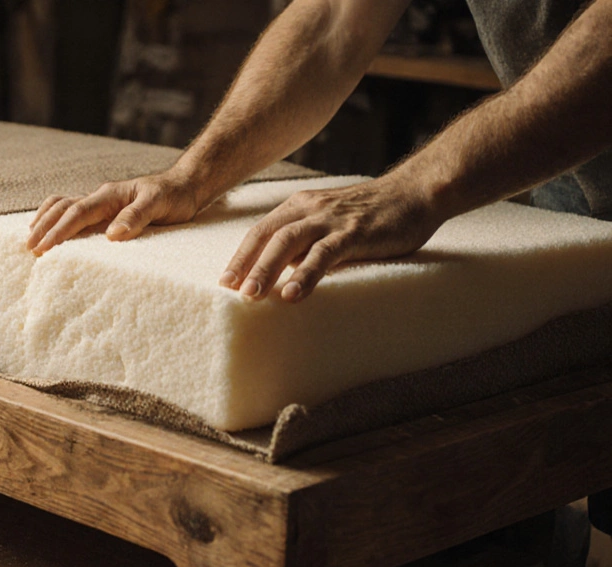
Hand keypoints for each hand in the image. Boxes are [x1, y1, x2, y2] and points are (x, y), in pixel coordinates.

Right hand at [26, 170, 200, 255]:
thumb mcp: (160, 204)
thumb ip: (137, 216)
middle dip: (43, 227)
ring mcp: (100, 203)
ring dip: (44, 220)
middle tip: (29, 248)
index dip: (59, 230)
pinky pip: (71, 211)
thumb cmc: (173, 196)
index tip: (45, 248)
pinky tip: (49, 230)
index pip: (76, 213)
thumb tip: (112, 235)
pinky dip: (54, 218)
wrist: (184, 186)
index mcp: (110, 195)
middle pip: (61, 208)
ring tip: (31, 239)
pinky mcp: (102, 210)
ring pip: (61, 206)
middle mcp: (100, 197)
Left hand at [219, 176, 444, 301]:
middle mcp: (309, 209)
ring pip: (287, 243)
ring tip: (250, 297)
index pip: (260, 232)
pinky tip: (293, 294)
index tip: (224, 282)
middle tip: (229, 292)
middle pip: (266, 237)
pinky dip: (305, 275)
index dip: (241, 256)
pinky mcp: (354, 232)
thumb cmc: (372, 215)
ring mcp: (331, 219)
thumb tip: (280, 273)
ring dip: (265, 271)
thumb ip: (306, 244)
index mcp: (299, 207)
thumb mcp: (330, 224)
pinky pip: (323, 254)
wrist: (417, 192)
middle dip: (244, 265)